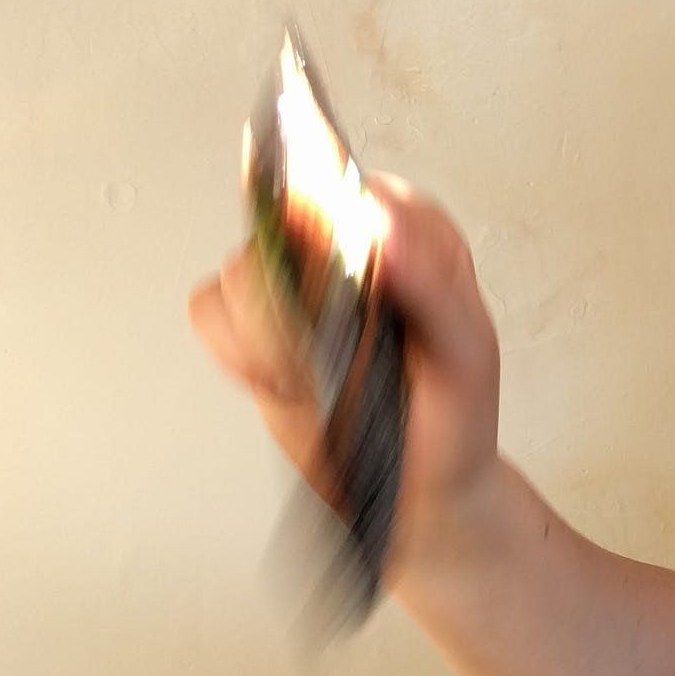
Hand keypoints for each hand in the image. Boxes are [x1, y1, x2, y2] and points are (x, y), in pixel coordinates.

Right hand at [189, 176, 506, 570]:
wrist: (421, 490)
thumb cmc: (454, 418)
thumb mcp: (464, 353)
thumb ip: (429, 282)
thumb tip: (378, 219)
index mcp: (410, 227)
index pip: (346, 185)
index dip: (334, 241)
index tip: (351, 300)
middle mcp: (346, 241)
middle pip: (277, 224)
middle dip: (305, 302)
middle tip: (342, 351)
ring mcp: (295, 277)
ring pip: (239, 271)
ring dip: (275, 338)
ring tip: (321, 375)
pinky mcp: (254, 320)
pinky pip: (211, 311)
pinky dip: (242, 354)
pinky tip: (287, 382)